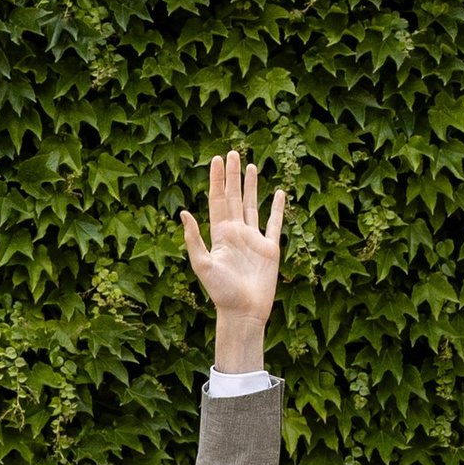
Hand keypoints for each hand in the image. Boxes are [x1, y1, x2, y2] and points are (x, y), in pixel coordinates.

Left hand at [179, 147, 285, 374]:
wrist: (243, 312)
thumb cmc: (220, 292)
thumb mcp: (202, 264)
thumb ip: (194, 239)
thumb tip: (184, 212)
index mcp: (219, 235)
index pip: (218, 200)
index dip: (217, 180)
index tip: (216, 160)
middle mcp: (236, 233)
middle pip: (235, 197)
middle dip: (233, 176)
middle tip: (232, 152)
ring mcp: (254, 239)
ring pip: (253, 205)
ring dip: (252, 186)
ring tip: (251, 165)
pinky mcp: (270, 248)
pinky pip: (274, 223)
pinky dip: (277, 208)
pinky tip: (279, 192)